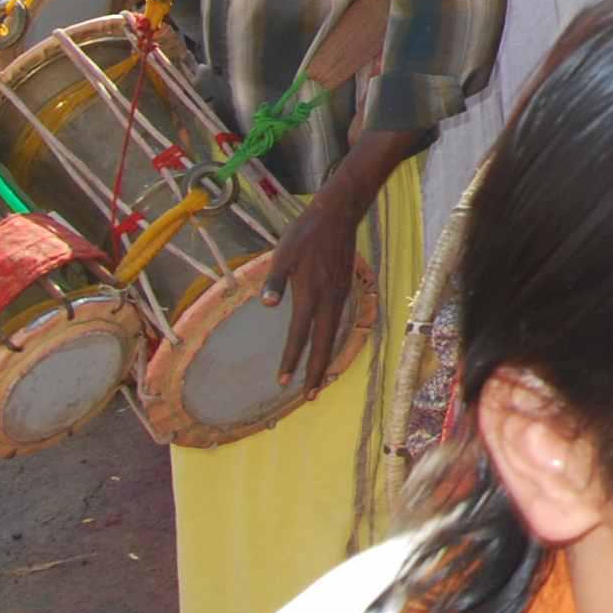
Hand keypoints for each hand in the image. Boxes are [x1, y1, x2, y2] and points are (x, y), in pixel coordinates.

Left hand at [262, 170, 374, 395]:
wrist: (339, 216)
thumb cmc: (305, 234)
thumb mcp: (283, 254)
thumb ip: (275, 281)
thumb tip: (267, 305)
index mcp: (310, 295)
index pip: (299, 335)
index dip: (291, 360)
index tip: (283, 382)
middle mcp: (329, 300)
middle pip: (323, 344)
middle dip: (316, 372)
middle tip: (310, 396)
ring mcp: (340, 295)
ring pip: (334, 335)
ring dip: (326, 359)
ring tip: (319, 379)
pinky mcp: (344, 289)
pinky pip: (339, 322)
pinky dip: (332, 340)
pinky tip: (327, 344)